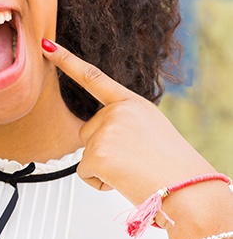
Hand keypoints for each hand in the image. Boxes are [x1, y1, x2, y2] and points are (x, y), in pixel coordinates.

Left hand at [41, 38, 213, 205]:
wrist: (192, 193)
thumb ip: (123, 122)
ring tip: (134, 170)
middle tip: (135, 160)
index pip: (92, 76)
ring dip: (105, 167)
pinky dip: (100, 182)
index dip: (66, 60)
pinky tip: (125, 180)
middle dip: (104, 149)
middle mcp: (116, 111)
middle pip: (87, 130)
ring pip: (87, 153)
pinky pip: (85, 172)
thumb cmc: (174, 166)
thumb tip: (102, 134)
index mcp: (131, 102)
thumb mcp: (151, 129)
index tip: (46, 45)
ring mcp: (105, 130)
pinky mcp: (97, 154)